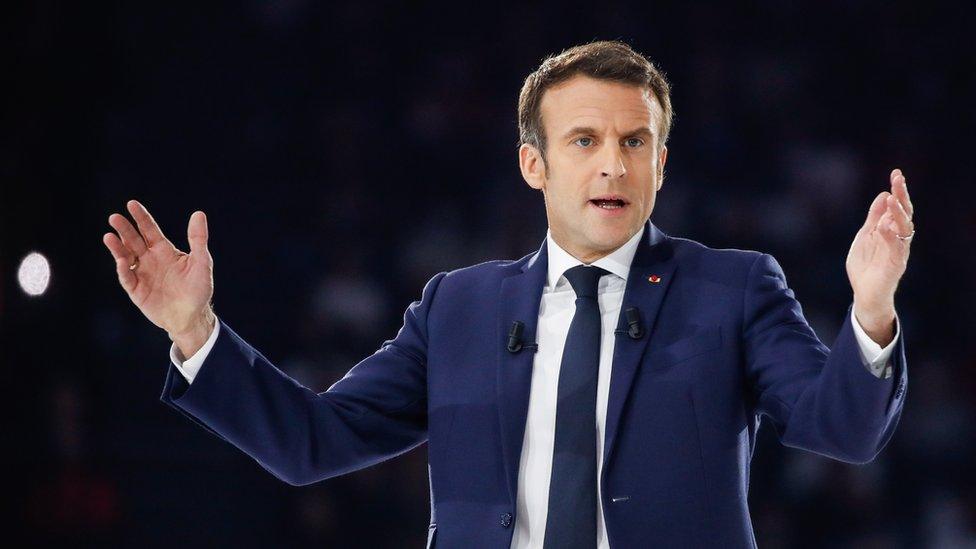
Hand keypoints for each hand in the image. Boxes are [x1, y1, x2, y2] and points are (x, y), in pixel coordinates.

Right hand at [102, 200, 214, 355]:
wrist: (192, 316)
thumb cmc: (198, 289)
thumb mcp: (201, 262)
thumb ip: (198, 238)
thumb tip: (198, 213)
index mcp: (164, 250)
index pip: (150, 230)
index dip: (141, 217)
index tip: (131, 204)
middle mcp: (150, 260)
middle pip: (134, 241)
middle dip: (125, 229)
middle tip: (114, 217)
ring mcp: (142, 274)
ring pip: (125, 257)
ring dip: (117, 247)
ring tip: (109, 236)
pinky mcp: (136, 291)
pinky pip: (127, 278)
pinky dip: (123, 270)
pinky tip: (120, 261)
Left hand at [846, 169, 913, 343]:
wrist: (865, 294)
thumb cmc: (866, 266)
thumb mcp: (865, 235)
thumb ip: (874, 217)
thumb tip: (883, 194)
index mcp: (891, 230)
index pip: (898, 207)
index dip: (898, 191)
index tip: (896, 173)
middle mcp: (898, 239)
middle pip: (905, 214)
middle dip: (902, 196)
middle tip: (898, 179)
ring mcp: (898, 251)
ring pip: (905, 229)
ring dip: (898, 213)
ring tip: (893, 198)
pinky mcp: (895, 266)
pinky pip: (896, 249)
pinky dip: (890, 237)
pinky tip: (884, 226)